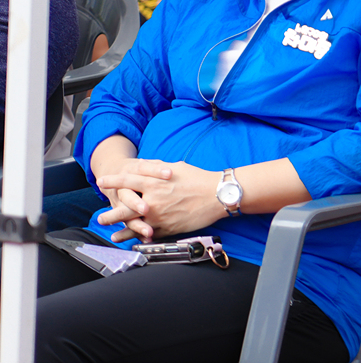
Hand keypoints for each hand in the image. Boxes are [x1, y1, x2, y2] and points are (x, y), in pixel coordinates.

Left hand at [97, 160, 223, 241]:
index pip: (128, 181)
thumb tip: (143, 164)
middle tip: (99, 217)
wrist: (217, 195)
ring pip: (135, 224)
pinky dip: (140, 237)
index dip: (114, 181)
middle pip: (126, 207)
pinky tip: (133, 240)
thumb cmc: (199, 179)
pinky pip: (150, 233)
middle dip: (111, 212)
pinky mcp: (168, 227)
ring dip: (122, 230)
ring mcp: (159, 216)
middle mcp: (154, 200)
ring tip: (111, 234)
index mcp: (155, 183)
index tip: (102, 182)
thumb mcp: (177, 168)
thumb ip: (157, 168)